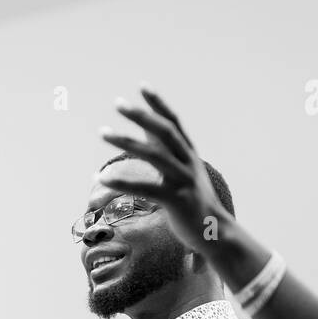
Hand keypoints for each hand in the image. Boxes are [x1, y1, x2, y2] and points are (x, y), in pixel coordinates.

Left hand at [98, 85, 228, 253]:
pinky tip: (101, 178)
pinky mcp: (177, 200)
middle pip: (164, 132)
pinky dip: (122, 181)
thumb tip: (145, 132)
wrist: (216, 232)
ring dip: (126, 141)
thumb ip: (166, 153)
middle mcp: (189, 163)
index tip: (142, 86)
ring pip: (154, 155)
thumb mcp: (183, 173)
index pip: (174, 122)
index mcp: (189, 154)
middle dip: (141, 115)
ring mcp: (184, 180)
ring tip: (102, 132)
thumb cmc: (193, 202)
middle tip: (117, 103)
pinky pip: (146, 188)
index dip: (159, 104)